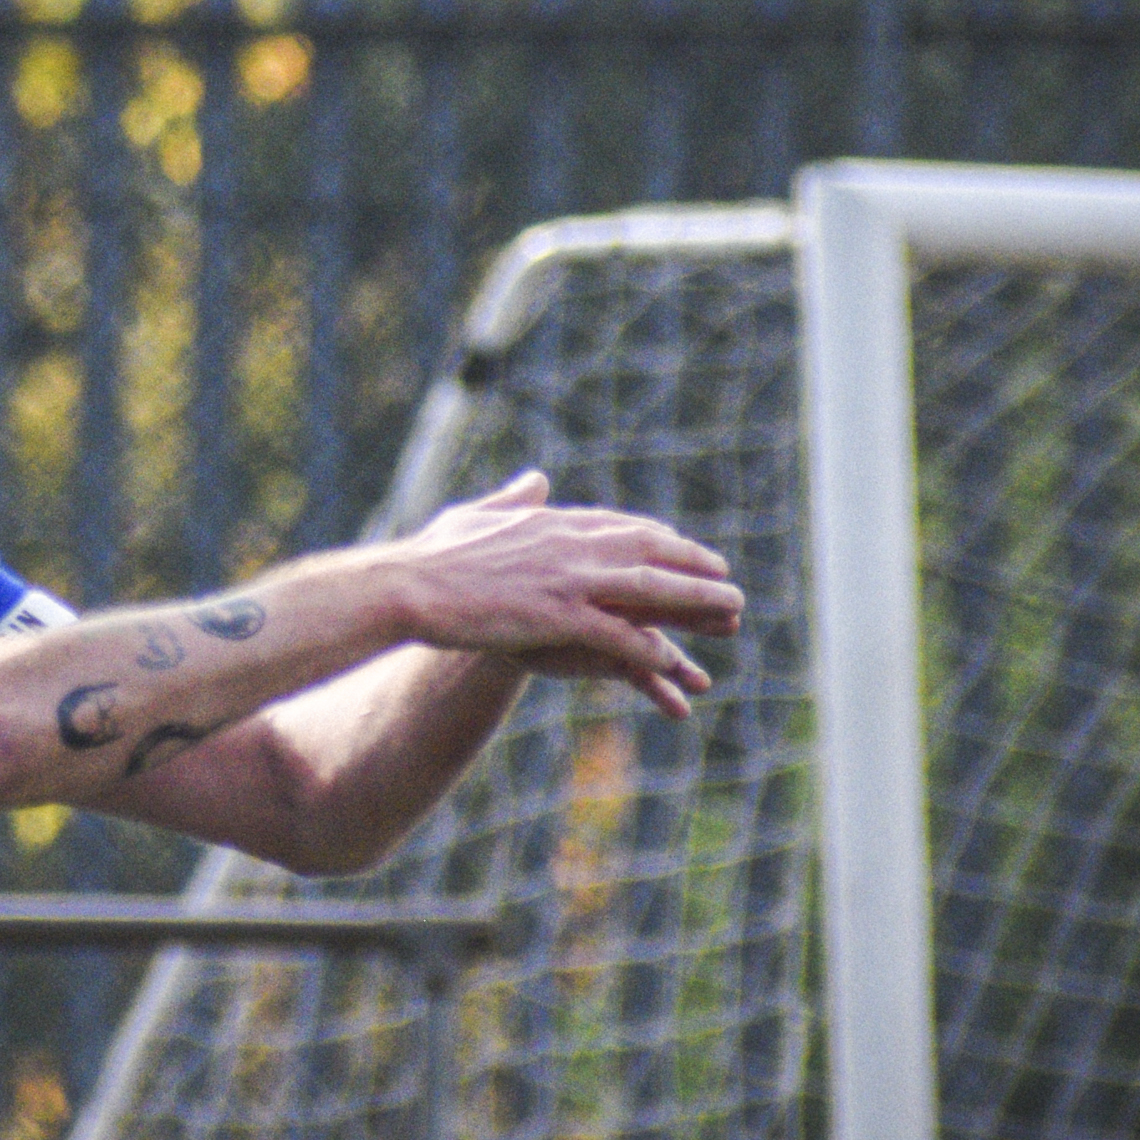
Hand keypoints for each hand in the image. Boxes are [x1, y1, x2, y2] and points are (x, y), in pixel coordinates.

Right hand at [394, 471, 742, 718]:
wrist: (408, 586)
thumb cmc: (431, 556)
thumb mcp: (474, 515)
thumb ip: (512, 499)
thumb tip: (535, 480)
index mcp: (551, 523)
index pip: (619, 526)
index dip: (658, 538)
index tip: (683, 546)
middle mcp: (568, 546)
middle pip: (648, 552)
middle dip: (693, 564)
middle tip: (727, 578)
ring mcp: (566, 581)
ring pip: (648, 589)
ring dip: (694, 600)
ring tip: (730, 610)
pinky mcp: (556, 616)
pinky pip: (617, 634)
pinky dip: (648, 646)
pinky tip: (673, 660)